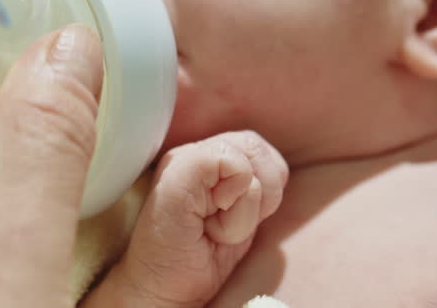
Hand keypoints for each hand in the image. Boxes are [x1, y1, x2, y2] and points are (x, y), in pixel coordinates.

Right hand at [89, 131, 287, 307]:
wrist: (162, 290)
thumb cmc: (199, 256)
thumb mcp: (241, 216)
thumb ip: (255, 186)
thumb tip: (274, 169)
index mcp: (208, 159)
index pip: (260, 150)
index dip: (265, 189)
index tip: (234, 221)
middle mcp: (193, 152)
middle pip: (257, 147)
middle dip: (261, 194)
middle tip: (227, 226)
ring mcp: (182, 159)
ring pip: (248, 157)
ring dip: (246, 205)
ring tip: (216, 227)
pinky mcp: (178, 169)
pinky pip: (233, 165)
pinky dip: (236, 204)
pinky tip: (211, 225)